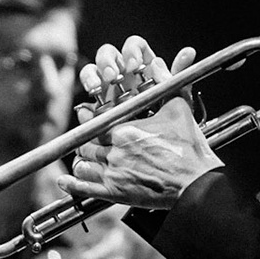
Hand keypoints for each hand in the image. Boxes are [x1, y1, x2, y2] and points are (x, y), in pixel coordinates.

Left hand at [60, 37, 220, 210]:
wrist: (195, 184)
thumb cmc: (190, 148)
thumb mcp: (179, 110)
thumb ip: (166, 84)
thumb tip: (158, 64)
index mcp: (126, 130)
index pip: (94, 124)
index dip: (88, 122)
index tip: (86, 120)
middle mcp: (115, 151)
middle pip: (86, 145)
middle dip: (86, 144)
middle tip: (90, 143)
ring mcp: (114, 174)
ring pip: (83, 166)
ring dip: (82, 162)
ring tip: (85, 161)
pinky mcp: (115, 194)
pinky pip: (84, 189)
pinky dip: (71, 185)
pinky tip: (64, 181)